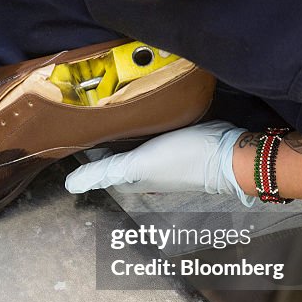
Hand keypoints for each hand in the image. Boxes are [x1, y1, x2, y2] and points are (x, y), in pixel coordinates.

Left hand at [65, 120, 254, 205]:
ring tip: (109, 115)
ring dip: (122, 136)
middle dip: (104, 146)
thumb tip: (71, 186)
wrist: (230, 152)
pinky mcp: (180, 143)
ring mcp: (165, 159)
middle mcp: (148, 172)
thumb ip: (107, 172)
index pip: (103, 171)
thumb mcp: (139, 164)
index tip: (74, 140)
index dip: (88, 160)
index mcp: (134, 179)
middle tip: (90, 123)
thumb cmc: (184, 159)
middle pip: (117, 160)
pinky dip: (143, 128)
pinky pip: (154, 137)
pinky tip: (143, 115)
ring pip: (135, 148)